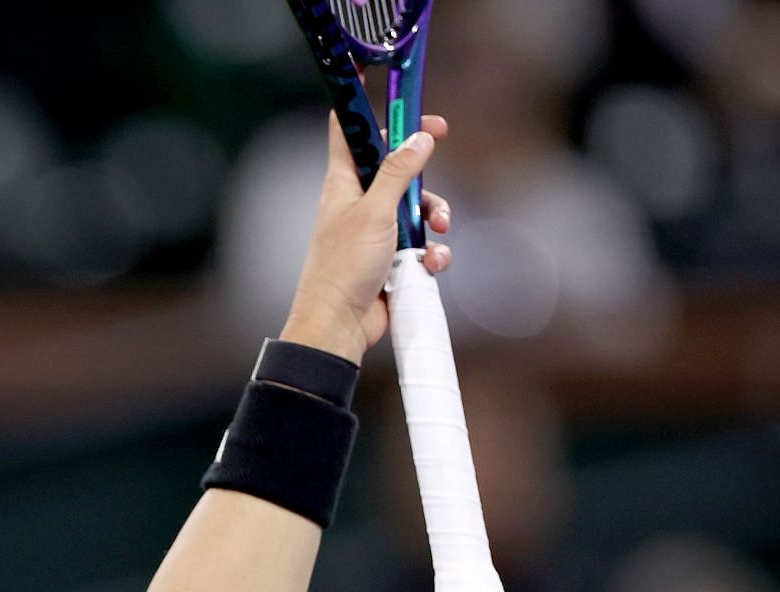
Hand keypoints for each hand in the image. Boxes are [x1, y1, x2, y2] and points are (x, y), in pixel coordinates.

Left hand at [280, 114, 452, 364]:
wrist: (339, 324)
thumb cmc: (344, 267)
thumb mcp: (375, 212)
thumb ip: (398, 173)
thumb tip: (419, 138)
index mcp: (344, 182)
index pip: (349, 129)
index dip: (365, 102)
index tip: (385, 79)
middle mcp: (358, 201)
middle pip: (395, 163)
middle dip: (421, 162)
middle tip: (440, 136)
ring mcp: (376, 230)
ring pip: (415, 205)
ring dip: (433, 214)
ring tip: (438, 230)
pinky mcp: (391, 258)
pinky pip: (420, 244)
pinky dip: (431, 252)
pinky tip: (431, 265)